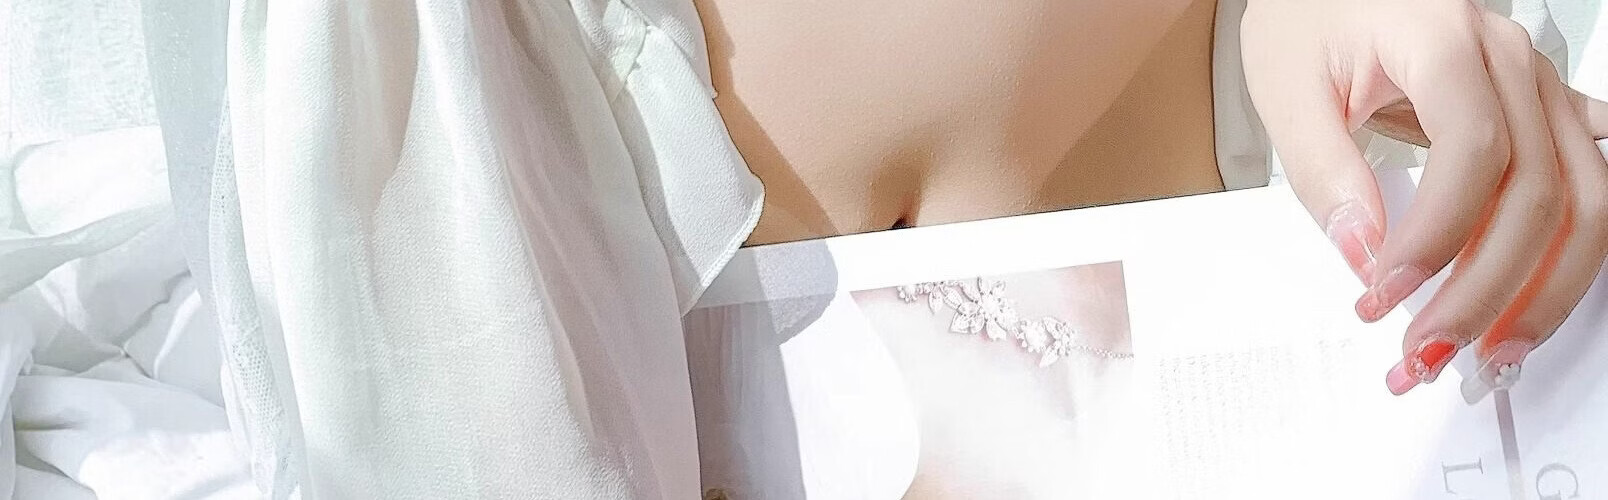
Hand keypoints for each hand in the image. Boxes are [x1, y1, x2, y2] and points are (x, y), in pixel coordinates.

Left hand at [1241, 0, 1607, 400]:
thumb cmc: (1306, 17)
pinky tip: (1540, 300)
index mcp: (1445, 38)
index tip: (1385, 294)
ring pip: (1584, 197)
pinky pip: (1586, 184)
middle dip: (1486, 286)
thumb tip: (1363, 254)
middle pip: (1538, 189)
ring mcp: (1539, 85)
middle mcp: (1511, 60)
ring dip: (1544, 287)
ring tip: (1490, 350)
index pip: (1474, 151)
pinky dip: (1568, 252)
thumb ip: (1325, 171)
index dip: (1437, 236)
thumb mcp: (1286, 87)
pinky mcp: (1543, 111)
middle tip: (1426, 349)